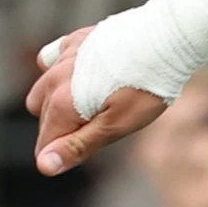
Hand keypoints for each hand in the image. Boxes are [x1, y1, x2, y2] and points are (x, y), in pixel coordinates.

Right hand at [26, 23, 167, 177]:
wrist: (164, 40)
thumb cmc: (145, 88)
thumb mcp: (116, 125)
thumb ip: (77, 146)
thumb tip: (44, 166)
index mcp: (63, 104)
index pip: (45, 143)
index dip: (64, 154)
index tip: (90, 149)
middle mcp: (53, 80)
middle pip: (44, 119)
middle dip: (64, 130)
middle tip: (102, 125)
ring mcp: (61, 58)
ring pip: (42, 91)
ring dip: (57, 103)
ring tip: (93, 103)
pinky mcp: (72, 41)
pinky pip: (50, 61)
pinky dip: (58, 73)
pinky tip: (81, 75)